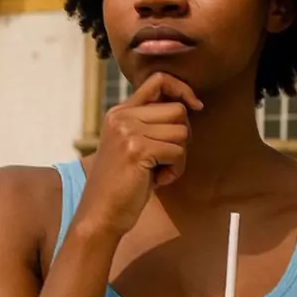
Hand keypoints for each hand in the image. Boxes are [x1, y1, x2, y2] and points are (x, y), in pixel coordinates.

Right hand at [74, 71, 202, 238]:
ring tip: (158, 172)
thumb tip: (189, 106)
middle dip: (182, 136)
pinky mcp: (137, 149)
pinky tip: (157, 181)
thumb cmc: (123, 185)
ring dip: (179, 157)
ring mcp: (128, 130)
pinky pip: (178, 152)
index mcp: (120, 112)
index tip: (197, 105)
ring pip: (181, 131)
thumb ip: (151, 124)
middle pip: (177, 110)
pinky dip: (175, 170)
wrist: (100, 215)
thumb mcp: (132, 145)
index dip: (183, 88)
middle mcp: (122, 116)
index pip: (158, 80)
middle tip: (166, 159)